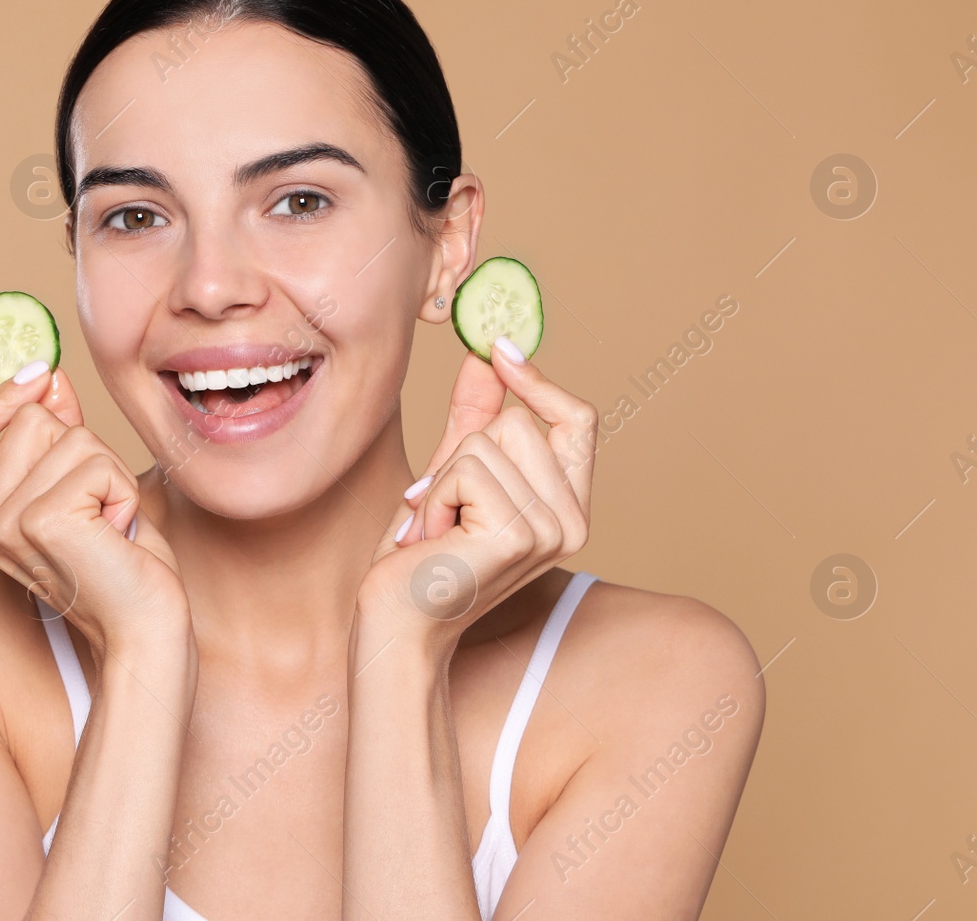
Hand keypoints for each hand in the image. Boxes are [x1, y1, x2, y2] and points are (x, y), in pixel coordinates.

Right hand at [0, 362, 189, 657]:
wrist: (145, 628)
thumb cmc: (122, 562)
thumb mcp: (84, 487)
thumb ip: (57, 435)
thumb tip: (47, 377)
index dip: (3, 396)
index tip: (45, 378)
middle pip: (29, 419)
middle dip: (86, 449)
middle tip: (99, 508)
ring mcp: (5, 522)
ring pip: (70, 436)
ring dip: (110, 473)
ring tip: (109, 525)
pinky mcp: (41, 521)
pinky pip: (95, 461)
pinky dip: (123, 491)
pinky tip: (118, 534)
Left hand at [361, 338, 598, 649]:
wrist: (397, 625)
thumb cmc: (419, 558)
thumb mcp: (450, 475)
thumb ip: (473, 416)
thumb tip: (485, 354)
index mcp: (569, 508)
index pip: (580, 421)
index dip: (540, 382)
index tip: (499, 350)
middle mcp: (574, 522)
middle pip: (519, 423)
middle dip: (460, 455)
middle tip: (441, 509)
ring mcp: (552, 530)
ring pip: (489, 440)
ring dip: (442, 480)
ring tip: (435, 529)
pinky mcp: (519, 535)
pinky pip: (467, 466)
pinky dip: (433, 495)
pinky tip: (430, 539)